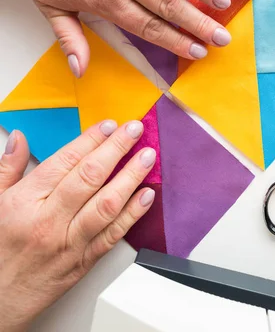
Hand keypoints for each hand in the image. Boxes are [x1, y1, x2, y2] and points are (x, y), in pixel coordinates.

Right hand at [0, 120, 154, 331]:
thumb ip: (8, 168)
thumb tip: (19, 139)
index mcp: (27, 201)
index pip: (66, 160)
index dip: (92, 139)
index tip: (110, 125)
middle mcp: (50, 221)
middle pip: (91, 177)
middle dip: (117, 149)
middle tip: (135, 130)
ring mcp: (70, 242)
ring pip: (107, 204)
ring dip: (131, 177)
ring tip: (147, 157)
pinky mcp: (84, 262)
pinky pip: (113, 235)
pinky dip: (133, 214)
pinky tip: (146, 196)